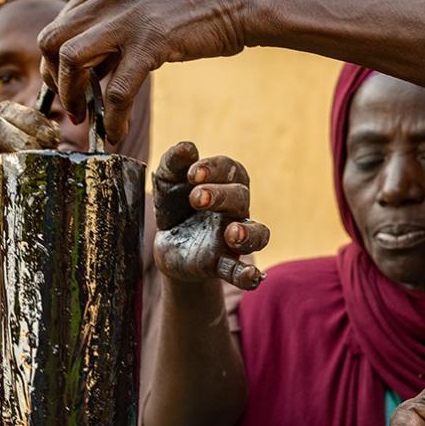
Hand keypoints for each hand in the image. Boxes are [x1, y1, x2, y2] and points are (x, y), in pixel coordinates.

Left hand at [39, 0, 246, 143]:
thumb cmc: (196, 3)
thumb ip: (111, 20)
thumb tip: (87, 63)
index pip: (60, 22)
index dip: (56, 60)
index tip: (65, 84)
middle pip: (52, 39)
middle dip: (53, 78)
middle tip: (70, 104)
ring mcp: (127, 15)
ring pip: (70, 61)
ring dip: (72, 96)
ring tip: (84, 119)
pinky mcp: (150, 41)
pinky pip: (116, 91)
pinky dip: (113, 119)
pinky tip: (117, 133)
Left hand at [151, 142, 267, 289]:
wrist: (168, 247)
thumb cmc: (176, 208)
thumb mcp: (167, 183)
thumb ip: (174, 163)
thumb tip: (187, 147)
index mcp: (224, 185)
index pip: (231, 169)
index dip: (215, 168)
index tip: (192, 173)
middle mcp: (234, 211)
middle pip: (241, 197)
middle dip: (220, 195)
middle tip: (196, 198)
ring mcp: (230, 239)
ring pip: (257, 233)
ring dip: (248, 233)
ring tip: (232, 234)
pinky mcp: (220, 264)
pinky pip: (240, 270)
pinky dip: (248, 275)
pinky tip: (250, 278)